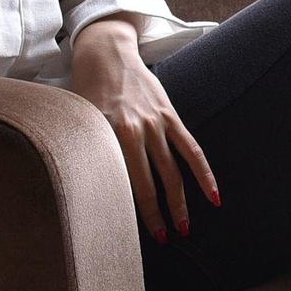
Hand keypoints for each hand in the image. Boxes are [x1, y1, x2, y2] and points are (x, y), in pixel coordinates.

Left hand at [68, 18, 217, 236]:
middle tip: (162, 239)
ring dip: (179, 202)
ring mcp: (156, 123)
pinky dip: (203, 174)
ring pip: (172, 171)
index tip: (130, 234)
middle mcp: (134, 130)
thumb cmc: (85, 89)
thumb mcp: (76, 120)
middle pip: (149, 182)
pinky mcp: (170, 116)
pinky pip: (191, 149)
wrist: (105, 51)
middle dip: (156, 214)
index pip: (119, 181)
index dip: (126, 209)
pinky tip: (213, 196)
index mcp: (107, 133)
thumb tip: (85, 187)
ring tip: (184, 228)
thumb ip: (85, 150)